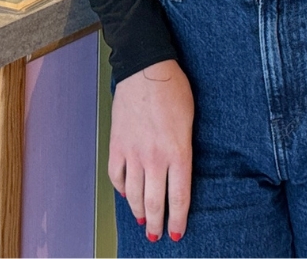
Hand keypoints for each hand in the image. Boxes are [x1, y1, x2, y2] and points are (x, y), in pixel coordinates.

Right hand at [109, 59, 194, 244]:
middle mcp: (154, 157)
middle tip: (157, 236)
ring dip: (138, 212)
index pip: (178, 197)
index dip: (177, 220)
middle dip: (157, 224)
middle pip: (154, 202)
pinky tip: (125, 194)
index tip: (177, 233)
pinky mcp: (117, 144)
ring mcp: (133, 152)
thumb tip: (179, 173)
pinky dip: (121, 189)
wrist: (145, 69)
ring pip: (133, 194)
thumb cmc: (173, 91)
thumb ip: (184, 151)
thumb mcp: (190, 123)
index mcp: (178, 152)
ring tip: (143, 221)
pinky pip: (116, 175)